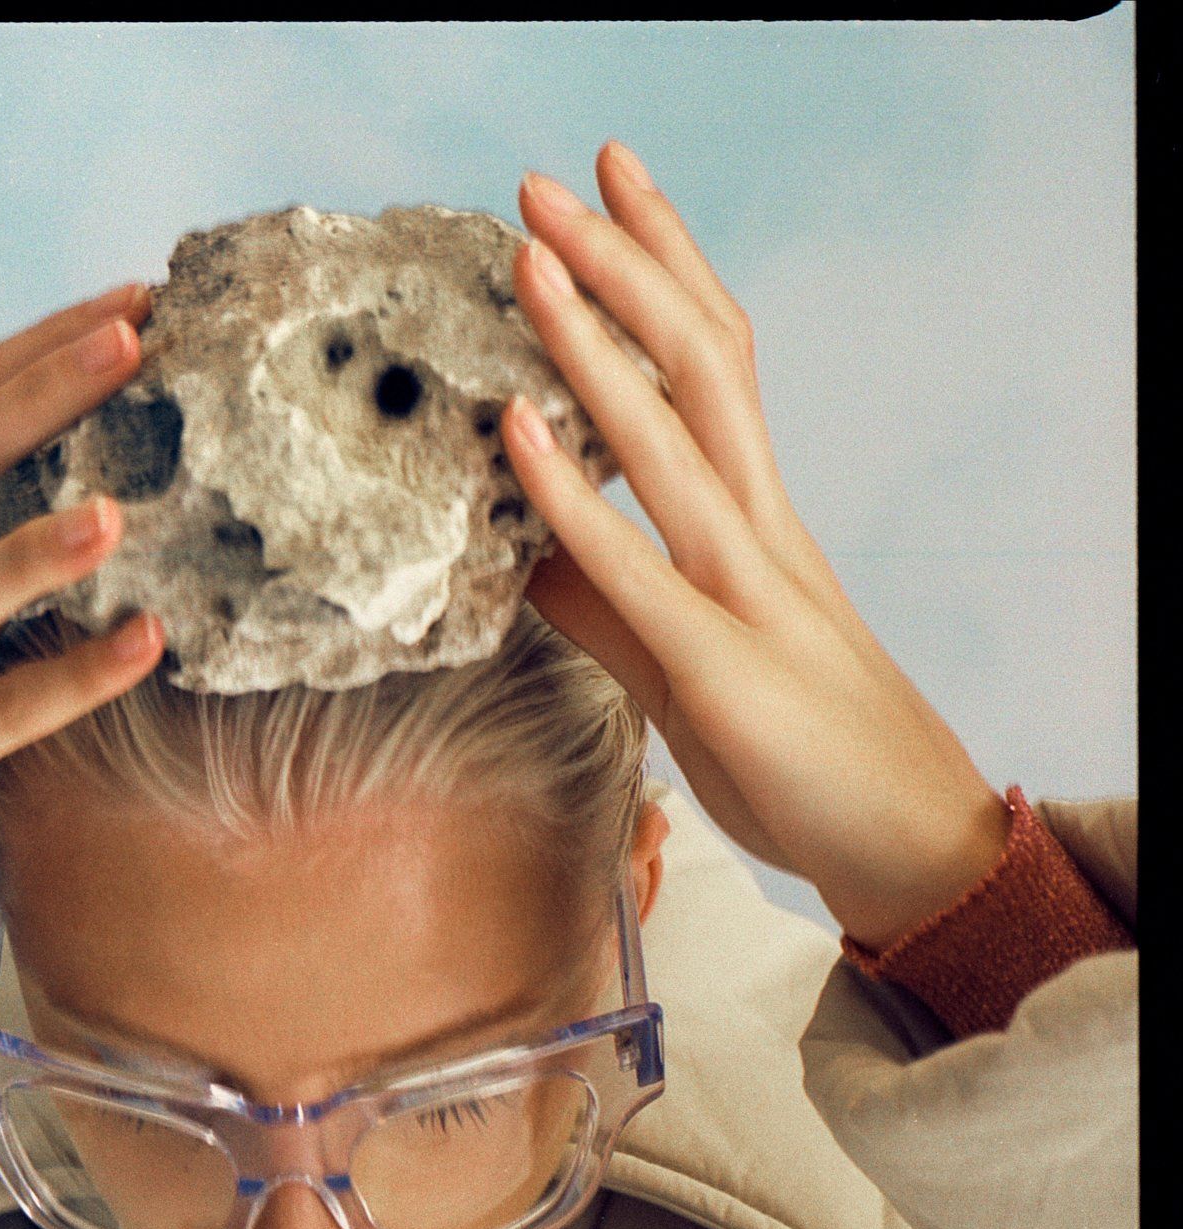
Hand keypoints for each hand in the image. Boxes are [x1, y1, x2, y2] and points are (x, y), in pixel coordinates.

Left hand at [501, 144, 1010, 948]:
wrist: (906, 846)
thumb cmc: (806, 761)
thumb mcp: (687, 673)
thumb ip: (610, 613)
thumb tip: (533, 561)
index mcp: (758, 526)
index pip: (716, 364)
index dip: (663, 271)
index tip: (610, 193)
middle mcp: (759, 534)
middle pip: (698, 363)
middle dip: (623, 264)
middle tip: (546, 184)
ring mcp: (745, 593)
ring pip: (673, 436)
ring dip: (592, 341)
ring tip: (528, 258)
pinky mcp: (719, 666)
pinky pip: (637, 566)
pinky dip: (574, 492)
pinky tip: (520, 433)